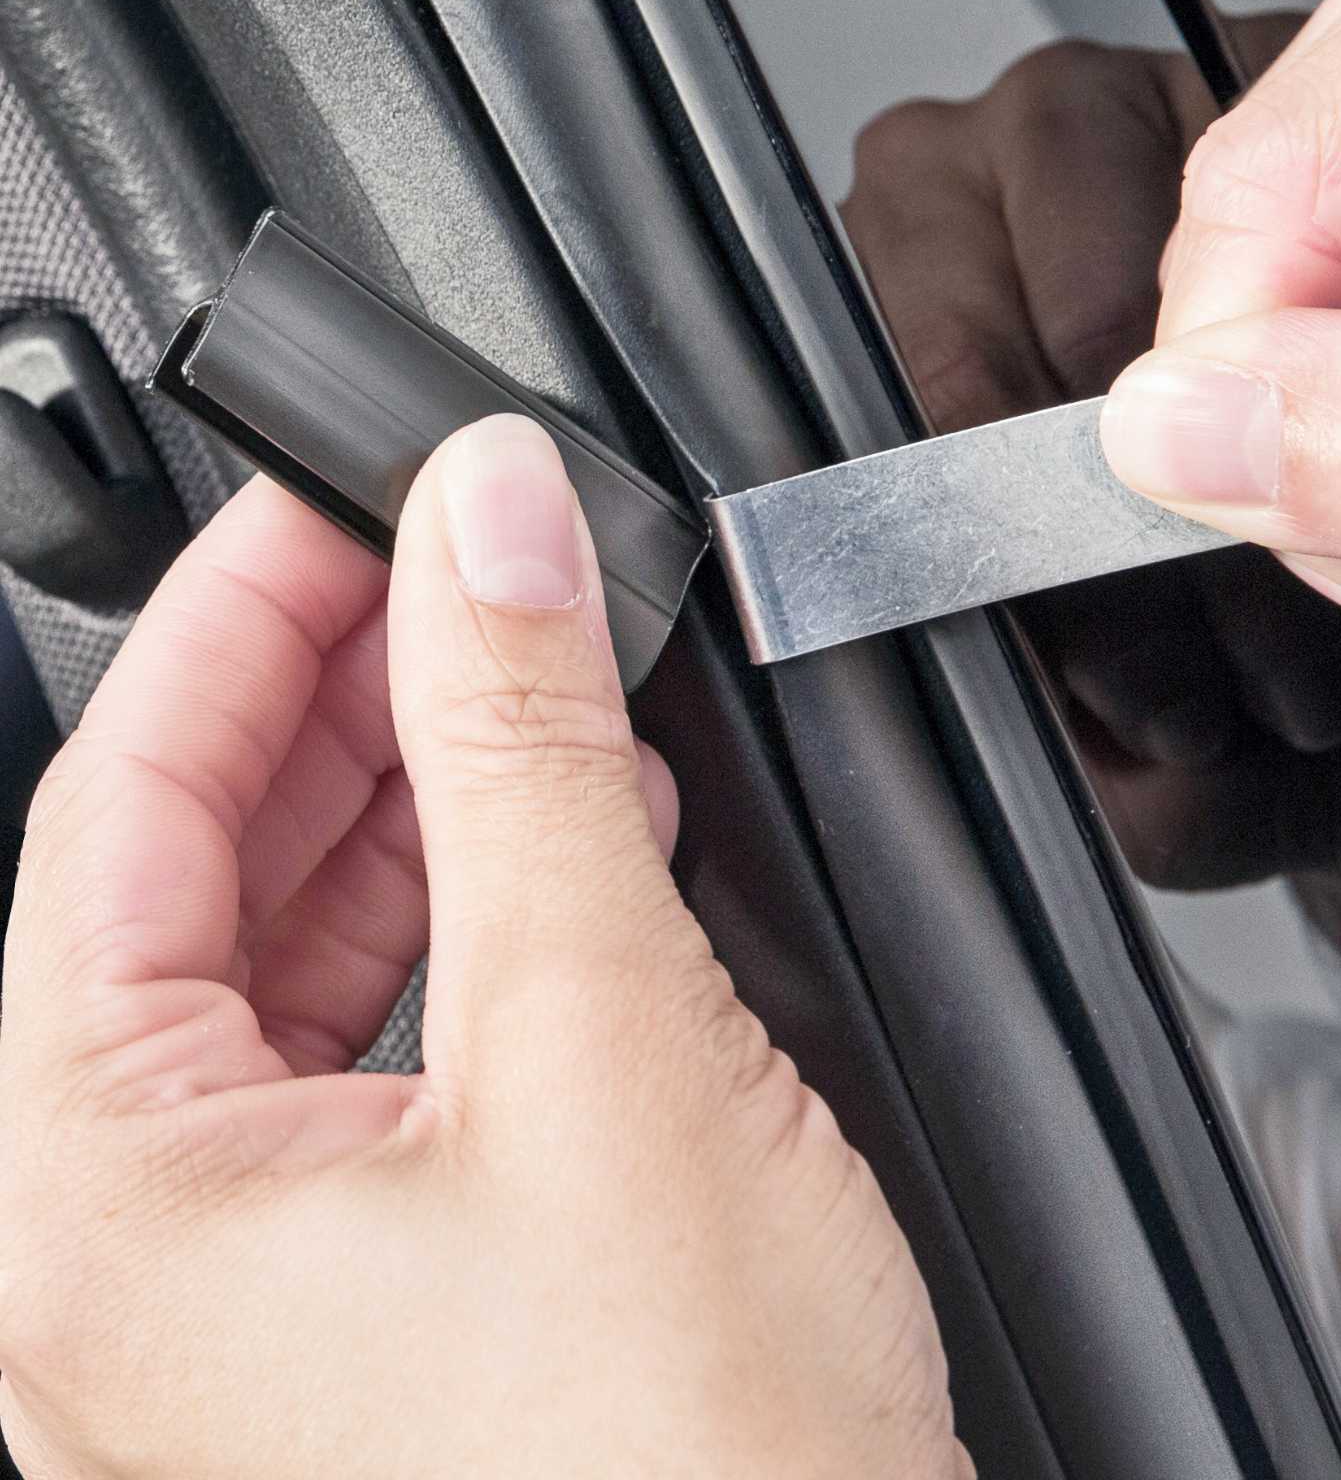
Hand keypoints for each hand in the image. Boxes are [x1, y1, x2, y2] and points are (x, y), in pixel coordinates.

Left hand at [0, 419, 965, 1478]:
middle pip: (192, 889)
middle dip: (331, 700)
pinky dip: (466, 925)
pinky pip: (379, 1056)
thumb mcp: (601, 1037)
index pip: (107, 822)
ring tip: (520, 683)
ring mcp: (262, 1299)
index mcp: (101, 1217)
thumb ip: (523, 746)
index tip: (328, 505)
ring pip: (292, 969)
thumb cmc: (691, 1475)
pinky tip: (563, 848)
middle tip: (439, 563)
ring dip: (414, 804)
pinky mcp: (387, 1301)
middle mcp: (138, 1273)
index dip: (226, 628)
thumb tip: (483, 523)